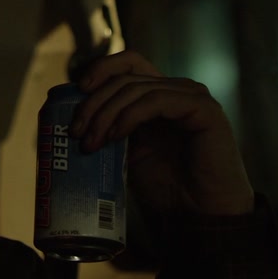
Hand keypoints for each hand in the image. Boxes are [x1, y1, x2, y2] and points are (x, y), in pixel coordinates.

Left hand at [71, 50, 253, 215]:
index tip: (78, 90)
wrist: (198, 215)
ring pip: (136, 88)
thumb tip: (74, 117)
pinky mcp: (203, 109)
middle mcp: (176, 90)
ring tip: (92, 142)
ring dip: (107, 114)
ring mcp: (192, 96)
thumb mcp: (126, 151)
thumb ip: (109, 128)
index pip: (128, 63)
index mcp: (159, 94)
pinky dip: (130, 116)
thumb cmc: (165, 186)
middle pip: (126, 77)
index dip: (102, 69)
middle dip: (95, 102)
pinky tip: (116, 136)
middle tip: (77, 131)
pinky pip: (156, 101)